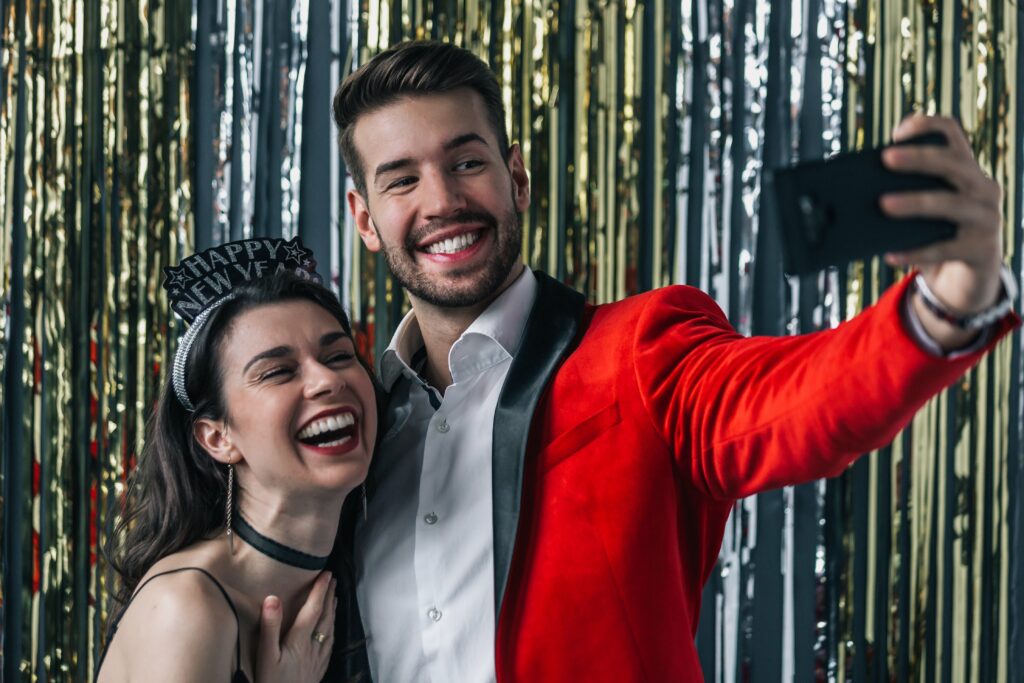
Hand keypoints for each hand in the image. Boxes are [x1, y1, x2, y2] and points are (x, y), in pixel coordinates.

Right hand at [254, 571, 336, 682]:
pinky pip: (330, 644)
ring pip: (329, 629)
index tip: (326, 574)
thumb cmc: (271, 682)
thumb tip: (272, 598)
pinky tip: (331, 630)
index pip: (312, 609)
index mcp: (299, 641)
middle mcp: (312, 647)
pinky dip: (332, 630)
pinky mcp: (318, 669)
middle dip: (329, 596)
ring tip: (335, 598)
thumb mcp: (265, 655)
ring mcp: (317, 659)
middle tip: (332, 580)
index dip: (320, 590)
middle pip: (324, 617)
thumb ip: (269, 626)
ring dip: (332, 611)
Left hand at [880, 114, 1004, 346]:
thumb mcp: (925, 210)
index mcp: (966, 171)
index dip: (928, 126)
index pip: (953, 134)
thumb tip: (859, 193)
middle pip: (953, 163)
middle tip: (886, 158)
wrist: (967, 277)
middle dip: (919, 158)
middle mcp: (983, 188)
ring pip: (951, 204)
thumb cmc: (939, 235)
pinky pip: (945, 249)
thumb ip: (905, 194)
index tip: (896, 133)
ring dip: (916, 202)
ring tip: (884, 204)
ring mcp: (987, 218)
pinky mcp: (982, 249)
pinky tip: (890, 255)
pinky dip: (916, 251)